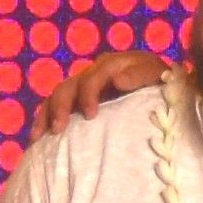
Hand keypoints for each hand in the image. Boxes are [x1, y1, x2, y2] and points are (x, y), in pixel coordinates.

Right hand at [41, 49, 175, 136]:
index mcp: (112, 65)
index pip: (94, 76)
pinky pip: (55, 107)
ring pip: (58, 95)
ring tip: (43, 135)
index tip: (90, 115)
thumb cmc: (162, 84)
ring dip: (48, 114)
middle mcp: (94, 73)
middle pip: (70, 85)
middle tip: (59, 129)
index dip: (89, 93)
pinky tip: (37, 137)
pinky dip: (44, 120)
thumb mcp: (159, 75)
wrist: (165, 89)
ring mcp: (84, 87)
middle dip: (61, 106)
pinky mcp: (79, 102)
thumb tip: (116, 81)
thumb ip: (141, 75)